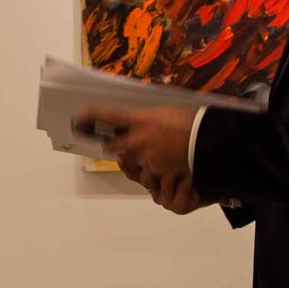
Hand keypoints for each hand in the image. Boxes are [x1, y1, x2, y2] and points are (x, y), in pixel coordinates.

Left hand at [73, 105, 202, 212]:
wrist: (209, 140)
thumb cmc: (191, 121)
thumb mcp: (166, 113)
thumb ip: (147, 119)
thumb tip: (137, 123)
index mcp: (142, 119)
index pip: (111, 115)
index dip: (93, 116)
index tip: (79, 117)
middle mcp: (140, 139)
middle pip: (114, 145)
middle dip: (113, 145)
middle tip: (116, 144)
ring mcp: (148, 157)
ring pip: (133, 162)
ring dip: (139, 160)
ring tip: (157, 154)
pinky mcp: (158, 171)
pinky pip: (149, 174)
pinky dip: (155, 171)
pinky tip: (167, 164)